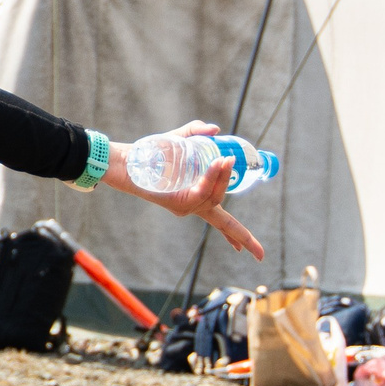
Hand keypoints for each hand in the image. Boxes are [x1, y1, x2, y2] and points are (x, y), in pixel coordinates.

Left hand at [102, 119, 263, 259]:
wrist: (126, 160)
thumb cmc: (151, 153)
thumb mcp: (180, 139)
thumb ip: (197, 132)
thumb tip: (215, 129)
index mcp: (197, 199)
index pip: (223, 223)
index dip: (240, 237)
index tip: (258, 256)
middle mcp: (191, 207)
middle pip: (222, 214)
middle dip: (233, 201)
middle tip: (232, 160)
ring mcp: (183, 207)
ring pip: (212, 197)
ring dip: (220, 177)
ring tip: (223, 158)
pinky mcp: (174, 203)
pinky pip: (200, 194)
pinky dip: (210, 180)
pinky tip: (216, 164)